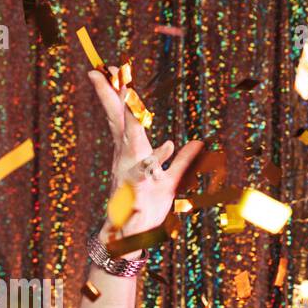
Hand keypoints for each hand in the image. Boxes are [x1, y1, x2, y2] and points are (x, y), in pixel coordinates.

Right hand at [88, 66, 203, 233]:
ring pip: (130, 147)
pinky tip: (159, 163)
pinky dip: (146, 174)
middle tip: (109, 73)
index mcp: (132, 154)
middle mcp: (127, 161)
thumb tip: (198, 143)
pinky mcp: (136, 197)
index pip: (123, 119)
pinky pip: (142, 183)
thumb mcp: (171, 182)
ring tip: (126, 103)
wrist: (129, 239)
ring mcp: (129, 177)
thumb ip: (184, 162)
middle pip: (120, 125)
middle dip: (116, 100)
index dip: (118, 95)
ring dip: (129, 125)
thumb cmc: (148, 208)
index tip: (112, 69)